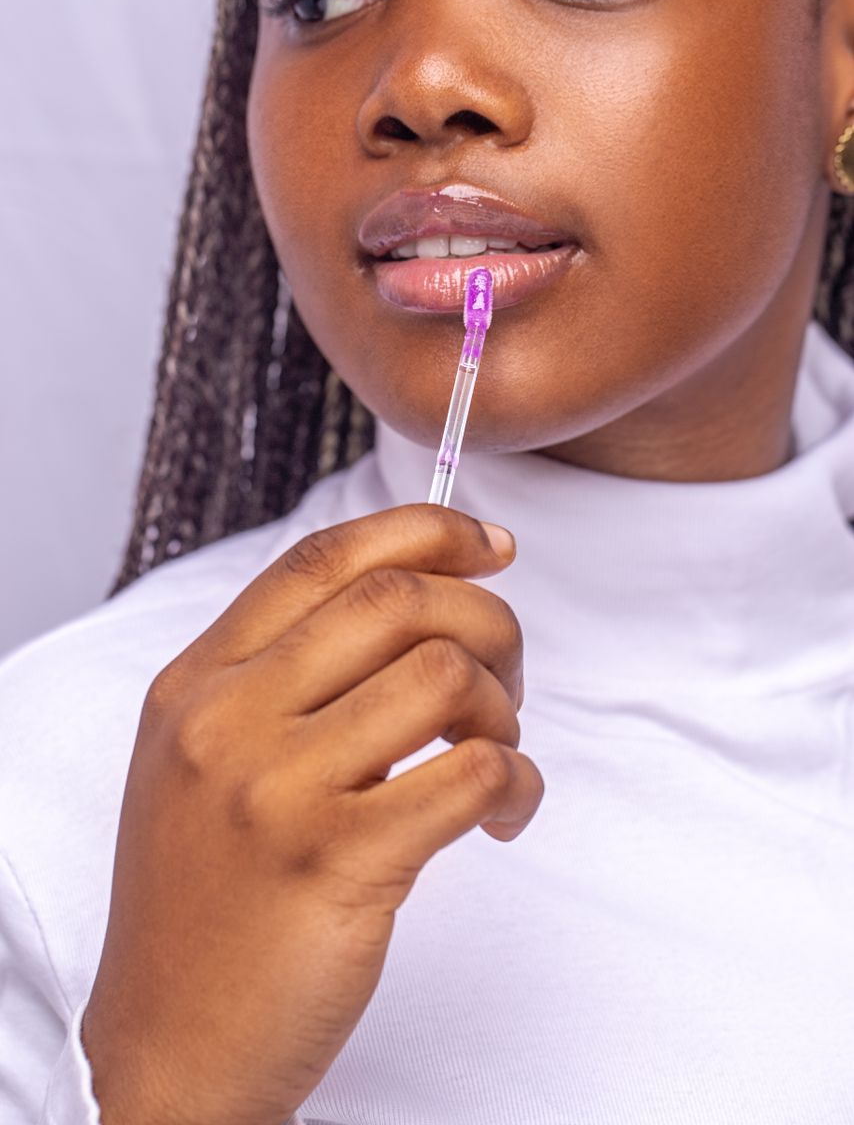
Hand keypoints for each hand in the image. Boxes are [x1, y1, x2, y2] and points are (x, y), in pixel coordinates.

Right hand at [82, 504, 543, 1124]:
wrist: (171, 1045)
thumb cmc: (207, 898)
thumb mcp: (204, 761)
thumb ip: (280, 677)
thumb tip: (414, 596)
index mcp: (197, 681)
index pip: (323, 559)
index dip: (425, 530)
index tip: (489, 544)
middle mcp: (227, 719)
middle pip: (397, 598)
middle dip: (486, 617)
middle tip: (507, 673)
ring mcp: (276, 789)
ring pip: (444, 674)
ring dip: (503, 707)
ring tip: (493, 755)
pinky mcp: (335, 862)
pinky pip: (469, 772)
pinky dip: (516, 780)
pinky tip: (502, 812)